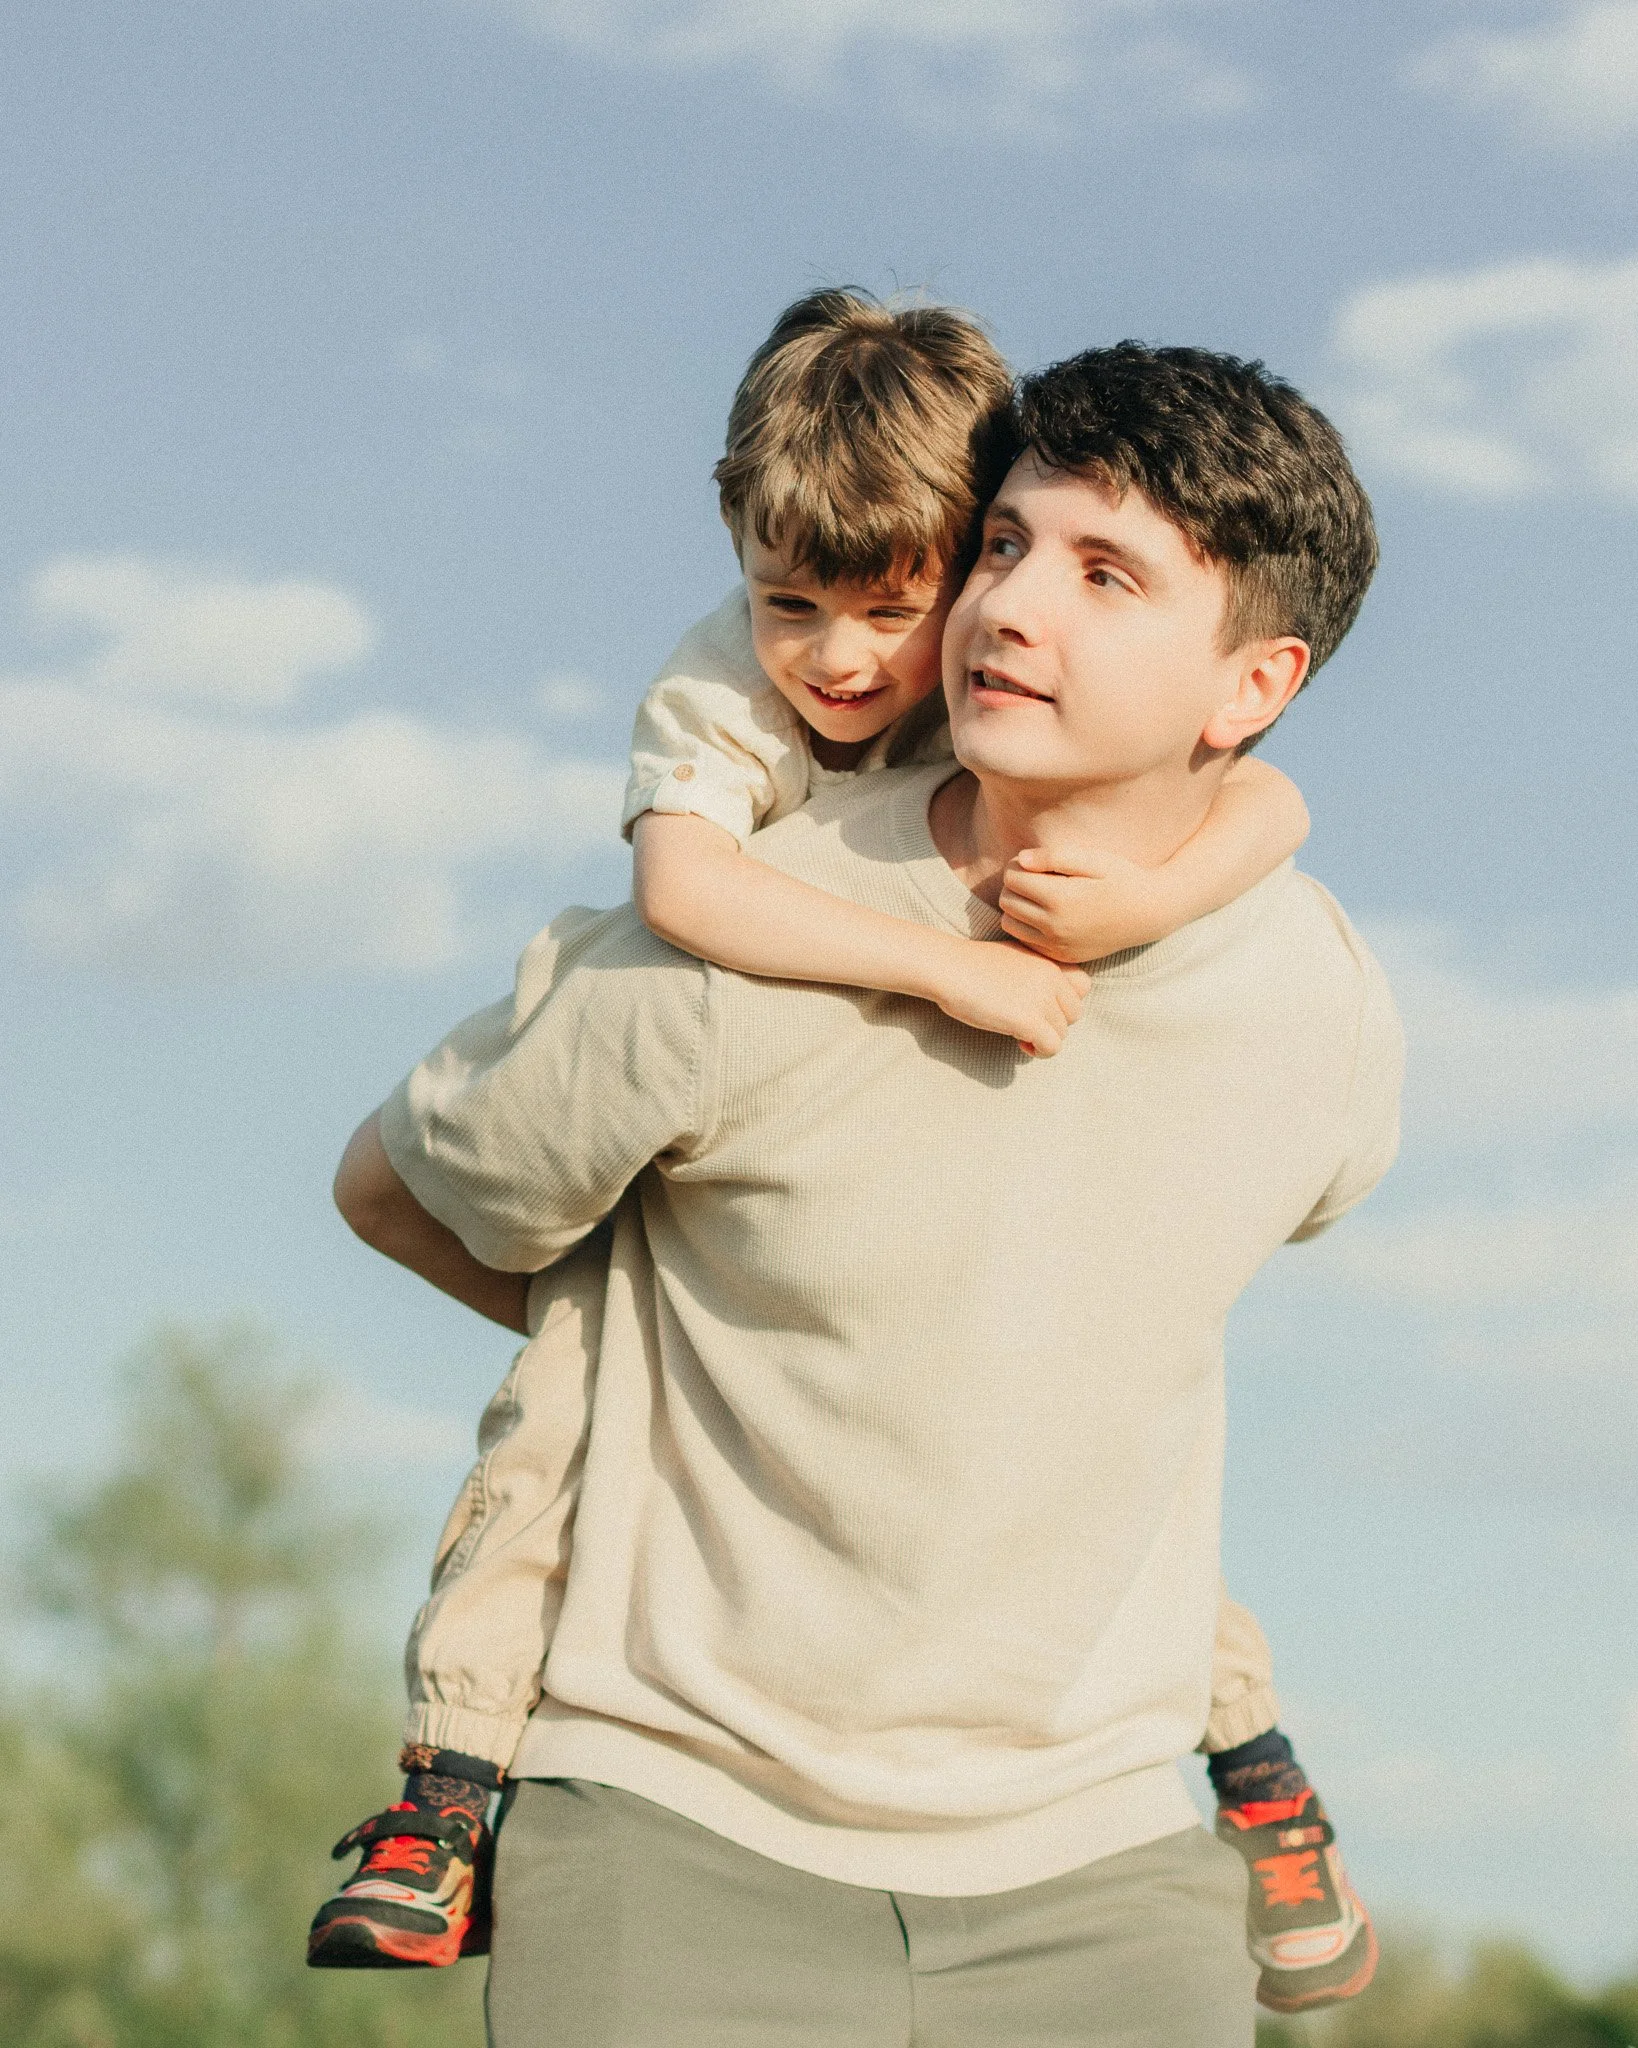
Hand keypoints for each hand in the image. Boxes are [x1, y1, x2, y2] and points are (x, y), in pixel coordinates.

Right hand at [932, 940, 1091, 1056]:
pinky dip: (1039, 1051)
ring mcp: (1042, 999)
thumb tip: (1041, 1000)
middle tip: (1028, 1023)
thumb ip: (1034, 973)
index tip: (1040, 1005)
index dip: (1065, 1000)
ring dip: (1043, 1038)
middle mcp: (1051, 978)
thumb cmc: (969, 964)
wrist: (947, 968)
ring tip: (1019, 1034)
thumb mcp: (1012, 958)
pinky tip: (1019, 1043)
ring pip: (1063, 1032)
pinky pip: (1052, 1047)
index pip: (1083, 986)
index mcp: (1047, 962)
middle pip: (1074, 1013)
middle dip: (1054, 1022)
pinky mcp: (1029, 1020)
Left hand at [998, 847, 1176, 962]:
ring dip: (1015, 907)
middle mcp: (1055, 926)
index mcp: (1060, 898)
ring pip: (1010, 924)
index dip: (1017, 865)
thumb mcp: (1093, 859)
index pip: (1013, 878)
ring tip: (1036, 895)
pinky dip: (1026, 926)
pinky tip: (1045, 914)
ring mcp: (1057, 945)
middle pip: (1007, 901)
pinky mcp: (1062, 956)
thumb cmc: (1121, 878)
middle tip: (1032, 876)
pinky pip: (1025, 941)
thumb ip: (1054, 857)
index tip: (1032, 862)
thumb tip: (1021, 860)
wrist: (1149, 913)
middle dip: (1013, 885)